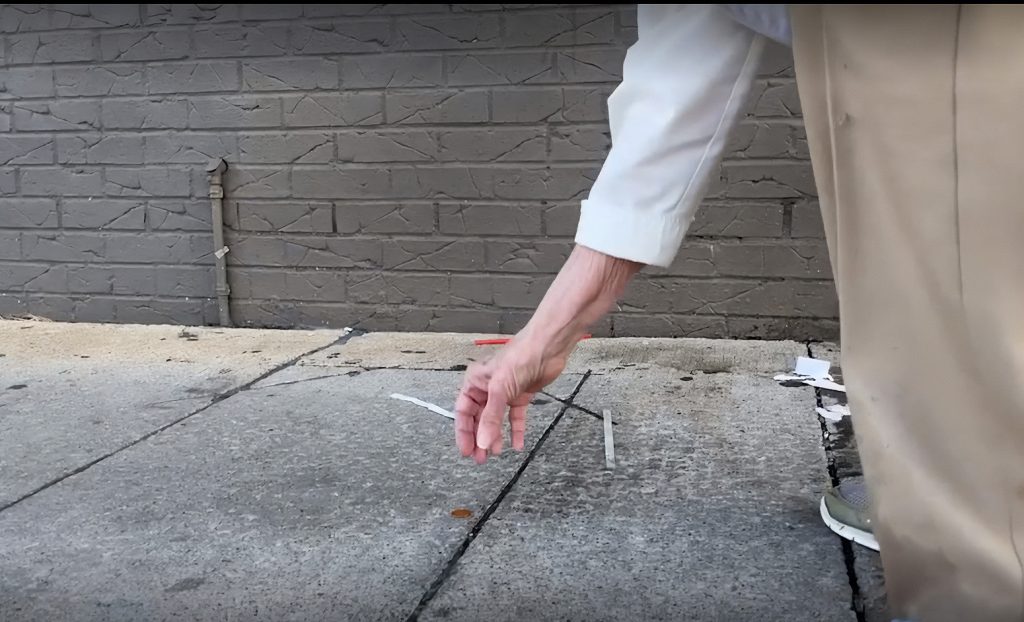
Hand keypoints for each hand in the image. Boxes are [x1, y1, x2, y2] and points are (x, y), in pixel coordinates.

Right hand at [453, 245, 641, 464]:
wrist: (548, 346)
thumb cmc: (520, 357)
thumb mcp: (501, 390)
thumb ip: (491, 418)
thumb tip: (483, 443)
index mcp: (475, 382)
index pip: (464, 412)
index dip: (464, 433)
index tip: (467, 451)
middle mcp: (488, 387)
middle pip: (479, 418)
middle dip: (479, 438)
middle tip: (480, 459)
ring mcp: (505, 392)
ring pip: (496, 419)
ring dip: (496, 436)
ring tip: (497, 453)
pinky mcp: (522, 394)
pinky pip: (515, 416)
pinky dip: (515, 429)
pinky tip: (517, 443)